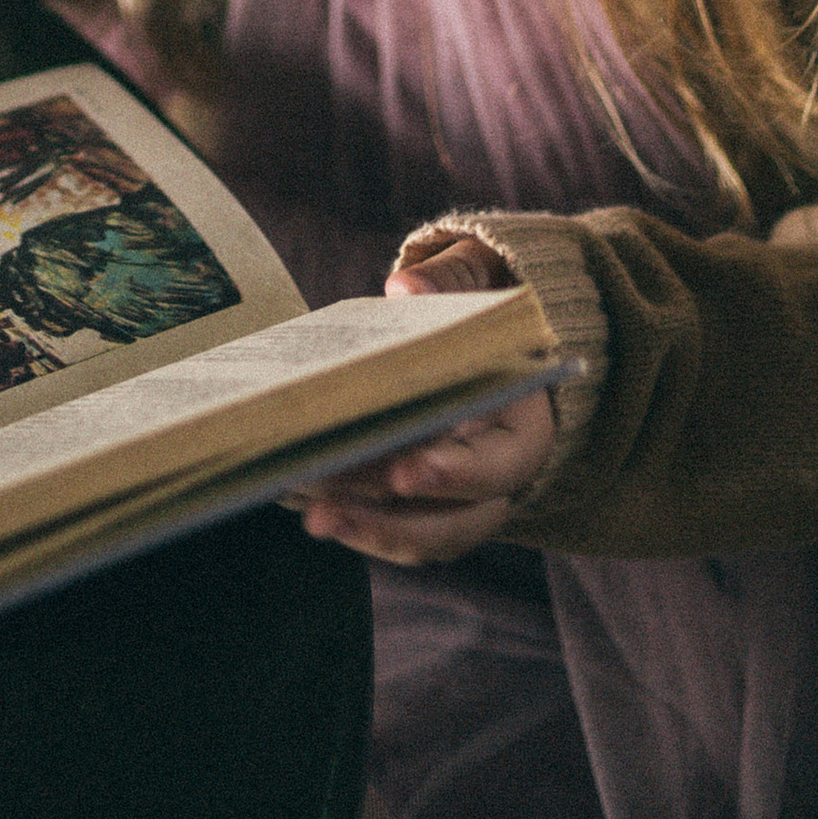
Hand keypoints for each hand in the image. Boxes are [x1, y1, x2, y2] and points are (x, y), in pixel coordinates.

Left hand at [294, 237, 559, 569]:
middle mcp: (495, 479)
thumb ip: (451, 281)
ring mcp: (458, 500)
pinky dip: (348, 519)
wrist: (478, 338)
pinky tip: (295, 498)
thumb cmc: (478, 311)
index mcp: (522, 427)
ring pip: (417, 537)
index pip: (500, 465)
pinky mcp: (420, 506)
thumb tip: (407, 287)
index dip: (455, 474)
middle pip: (453, 523)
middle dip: (388, 522)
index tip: (403, 471)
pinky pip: (388, 527)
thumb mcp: (477, 280)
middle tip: (325, 510)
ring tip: (306, 512)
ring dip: (361, 531)